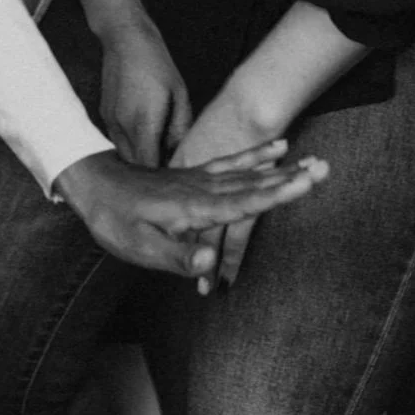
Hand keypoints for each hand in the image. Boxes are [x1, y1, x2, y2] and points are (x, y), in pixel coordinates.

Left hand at [53, 142, 326, 280]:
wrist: (91, 182)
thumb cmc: (114, 219)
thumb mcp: (138, 245)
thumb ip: (177, 254)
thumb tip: (209, 261)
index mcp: (193, 206)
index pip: (242, 202)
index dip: (276, 194)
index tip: (306, 184)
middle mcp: (200, 188)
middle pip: (251, 182)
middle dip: (289, 178)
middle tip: (323, 168)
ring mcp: (197, 178)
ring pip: (243, 170)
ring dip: (276, 166)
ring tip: (306, 157)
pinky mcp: (192, 175)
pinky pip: (229, 163)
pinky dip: (252, 157)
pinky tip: (270, 152)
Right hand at [97, 17, 191, 166]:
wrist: (125, 38)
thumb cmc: (158, 64)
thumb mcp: (179, 94)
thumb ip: (180, 128)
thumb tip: (178, 153)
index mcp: (144, 123)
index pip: (150, 166)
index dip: (163, 178)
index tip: (177, 180)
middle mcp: (122, 126)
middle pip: (135, 166)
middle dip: (151, 174)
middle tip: (170, 171)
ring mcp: (110, 121)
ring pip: (123, 155)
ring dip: (138, 160)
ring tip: (158, 156)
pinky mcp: (104, 115)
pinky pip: (116, 141)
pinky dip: (129, 147)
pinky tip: (143, 140)